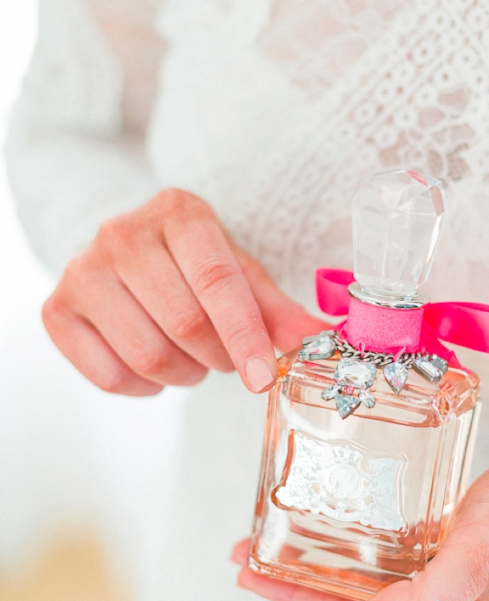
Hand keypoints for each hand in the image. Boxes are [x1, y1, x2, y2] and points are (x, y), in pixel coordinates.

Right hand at [43, 188, 324, 395]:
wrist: (126, 248)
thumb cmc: (193, 262)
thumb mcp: (240, 271)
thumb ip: (278, 310)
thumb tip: (320, 344)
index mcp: (178, 213)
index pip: (216, 281)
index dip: (244, 335)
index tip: (264, 377)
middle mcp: (122, 234)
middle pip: (184, 325)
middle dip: (218, 358)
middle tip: (227, 357)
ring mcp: (82, 270)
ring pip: (147, 356)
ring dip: (184, 375)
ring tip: (192, 358)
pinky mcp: (56, 309)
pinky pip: (109, 377)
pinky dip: (143, 386)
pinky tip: (153, 364)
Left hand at [233, 421, 488, 600]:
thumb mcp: (485, 547)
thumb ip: (431, 597)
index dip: (296, 595)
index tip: (245, 569)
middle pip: (354, 595)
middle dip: (298, 574)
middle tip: (247, 547)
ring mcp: (454, 577)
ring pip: (370, 570)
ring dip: (324, 552)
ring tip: (278, 530)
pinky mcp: (459, 545)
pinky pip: (395, 547)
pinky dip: (359, 534)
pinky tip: (340, 513)